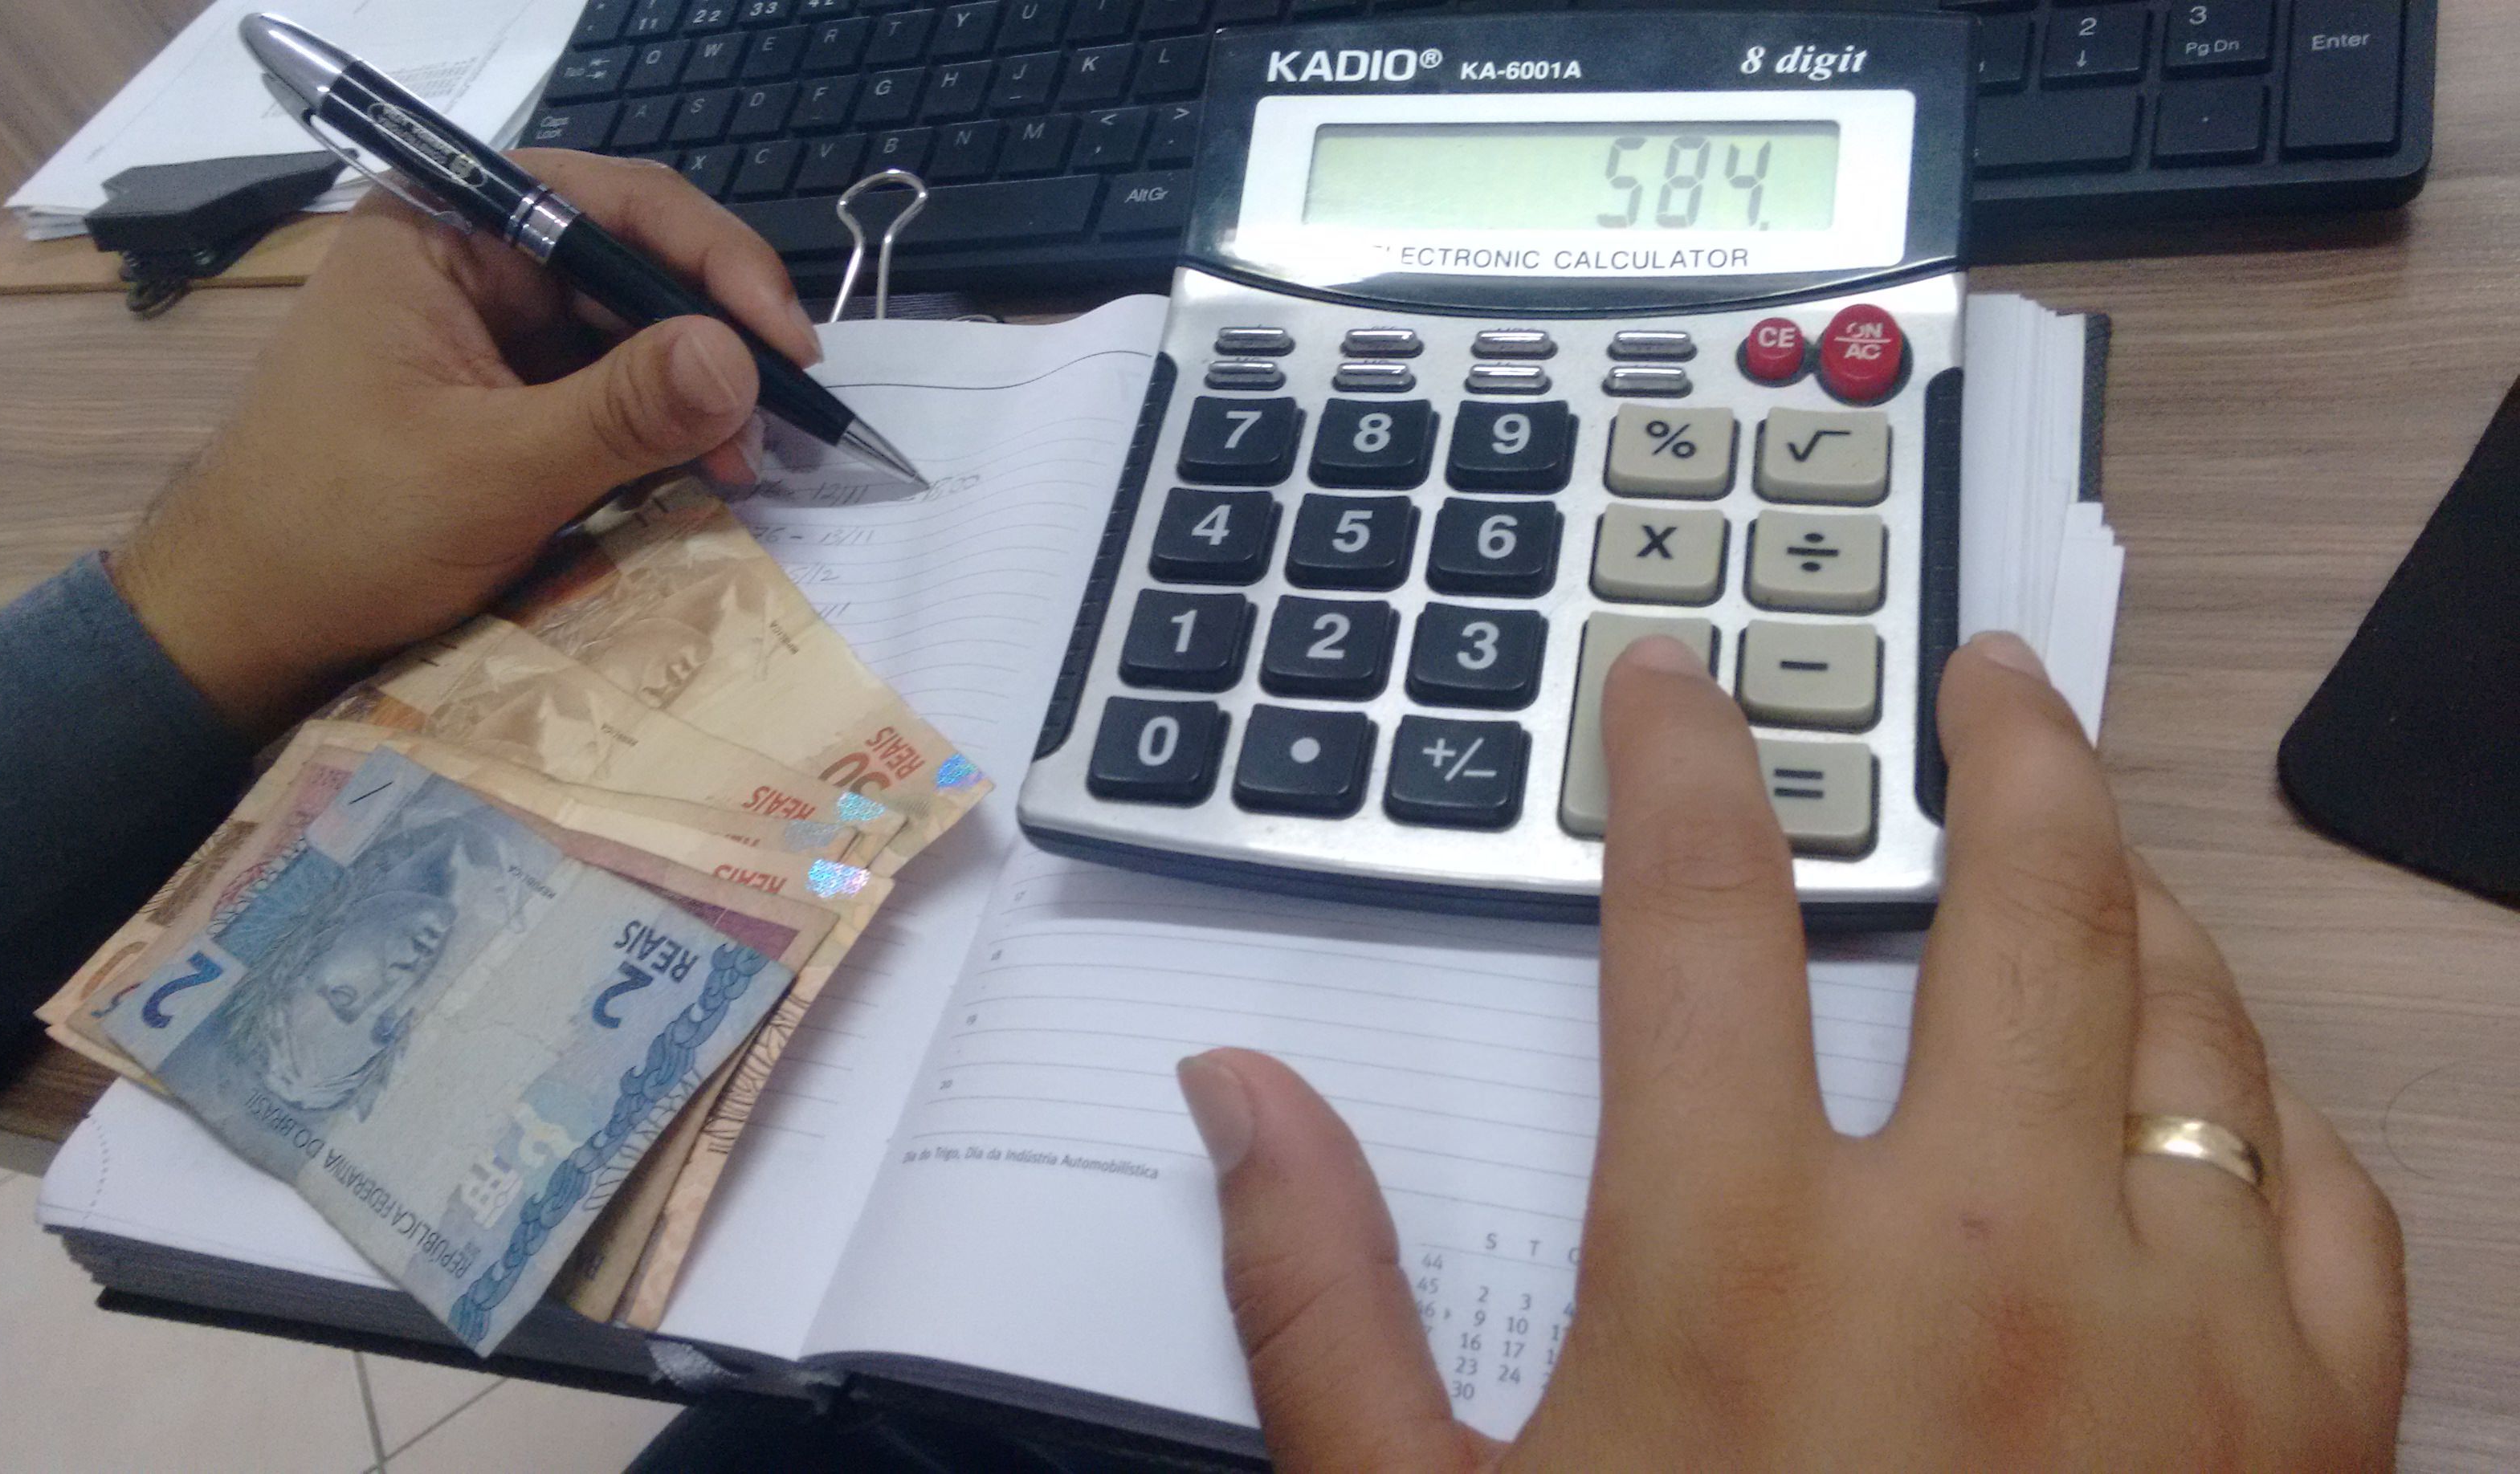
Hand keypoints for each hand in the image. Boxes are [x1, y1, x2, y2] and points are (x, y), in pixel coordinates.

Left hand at [110, 151, 817, 738]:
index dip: (713, 260)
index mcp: (441, 232)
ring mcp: (486, 330)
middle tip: (787, 411)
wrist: (241, 624)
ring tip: (750, 459)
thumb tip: (744, 360)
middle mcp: (467, 261)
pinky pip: (606, 388)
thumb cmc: (341, 531)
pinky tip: (709, 467)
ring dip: (699, 389)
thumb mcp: (495, 468)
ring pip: (628, 330)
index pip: (608, 203)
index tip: (786, 341)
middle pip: (630, 262)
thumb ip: (624, 409)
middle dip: (715, 334)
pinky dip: (662, 425)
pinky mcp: (502, 395)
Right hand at [1178, 632, 2406, 1469]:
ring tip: (2094, 855)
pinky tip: (2221, 1099)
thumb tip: (1239, 1097)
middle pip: (2029, 895)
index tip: (1680, 686)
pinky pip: (2335, 1198)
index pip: (1703, 910)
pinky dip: (2273, 1109)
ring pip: (2199, 1020)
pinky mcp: (2318, 1441)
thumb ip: (1318, 1299)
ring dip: (2142, 904)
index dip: (1682, 760)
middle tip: (1980, 678)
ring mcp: (2189, 1337)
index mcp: (1752, 1261)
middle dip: (2004, 747)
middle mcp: (1990, 1254)